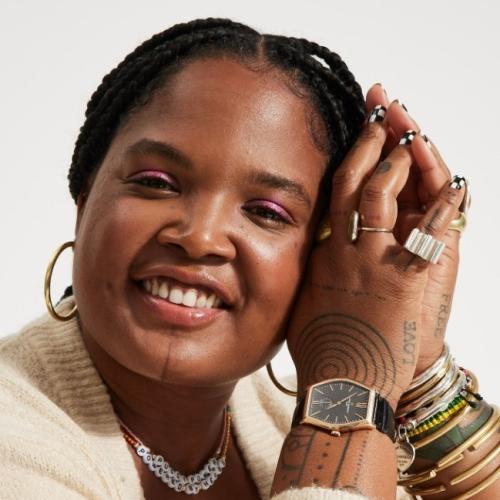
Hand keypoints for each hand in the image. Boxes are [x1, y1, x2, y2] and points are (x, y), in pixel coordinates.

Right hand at [285, 88, 465, 407]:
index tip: (364, 128)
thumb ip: (314, 270)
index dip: (352, 154)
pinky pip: (428, 235)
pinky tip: (457, 185)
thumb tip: (317, 252)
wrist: (342, 386)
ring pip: (384, 197)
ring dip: (400, 163)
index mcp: (325, 253)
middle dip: (372, 141)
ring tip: (410, 137)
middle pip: (357, 182)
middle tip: (383, 109)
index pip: (336, 191)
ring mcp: (375, 262)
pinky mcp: (405, 281)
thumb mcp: (306, 301)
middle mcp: (347, 250)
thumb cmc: (322, 349)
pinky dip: (445, 208)